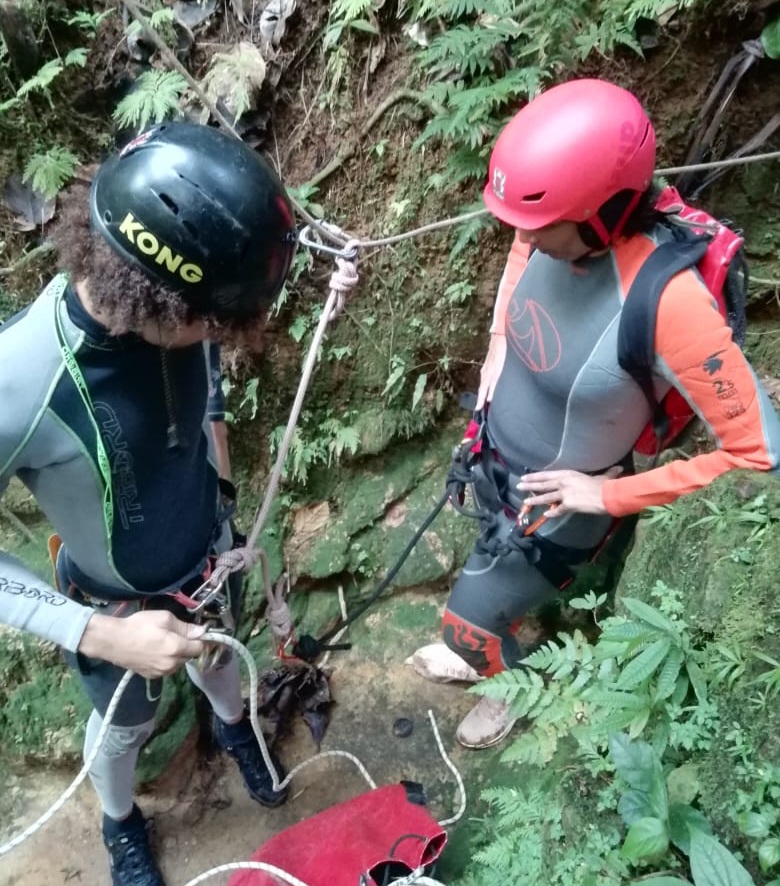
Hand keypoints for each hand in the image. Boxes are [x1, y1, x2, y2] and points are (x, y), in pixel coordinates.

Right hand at [78, 609, 206, 677]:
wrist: (112, 641)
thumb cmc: (139, 626)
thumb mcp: (164, 618)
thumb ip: (185, 627)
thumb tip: (202, 632)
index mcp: (176, 649)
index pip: (200, 648)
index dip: (202, 640)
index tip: (200, 633)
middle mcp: (171, 664)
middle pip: (189, 656)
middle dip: (187, 646)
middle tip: (176, 634)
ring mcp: (161, 673)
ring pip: (178, 663)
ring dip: (177, 654)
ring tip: (163, 642)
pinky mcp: (151, 676)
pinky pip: (167, 668)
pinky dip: (166, 661)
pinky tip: (155, 651)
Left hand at [516, 466, 622, 517]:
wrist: (609, 495)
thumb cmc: (606, 485)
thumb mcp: (604, 476)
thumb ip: (607, 473)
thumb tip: (618, 468)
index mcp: (569, 474)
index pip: (548, 475)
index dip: (535, 476)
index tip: (526, 476)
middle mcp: (564, 482)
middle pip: (543, 484)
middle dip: (530, 485)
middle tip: (518, 485)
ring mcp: (565, 494)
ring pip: (546, 497)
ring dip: (534, 499)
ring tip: (525, 502)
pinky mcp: (569, 505)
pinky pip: (558, 510)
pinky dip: (552, 513)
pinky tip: (546, 515)